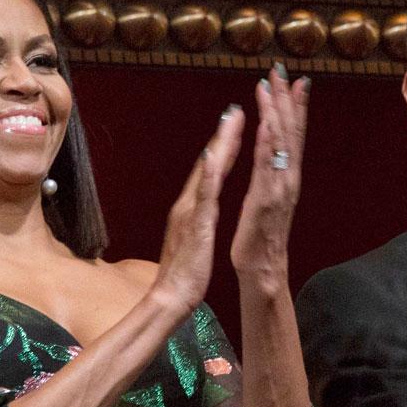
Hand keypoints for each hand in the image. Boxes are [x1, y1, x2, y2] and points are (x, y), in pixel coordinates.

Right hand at [152, 105, 243, 318]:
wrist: (169, 298)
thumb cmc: (183, 274)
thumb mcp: (194, 239)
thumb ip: (197, 219)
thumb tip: (201, 207)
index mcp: (192, 208)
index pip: (211, 171)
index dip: (224, 147)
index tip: (236, 124)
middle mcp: (189, 204)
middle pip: (208, 163)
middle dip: (223, 135)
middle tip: (236, 109)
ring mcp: (191, 212)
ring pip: (206, 172)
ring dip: (219, 144)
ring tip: (231, 119)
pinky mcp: (195, 226)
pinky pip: (203, 197)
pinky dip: (208, 175)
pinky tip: (214, 157)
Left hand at [230, 66, 309, 297]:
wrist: (262, 268)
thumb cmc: (261, 237)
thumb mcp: (268, 199)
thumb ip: (271, 174)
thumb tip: (274, 153)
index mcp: (286, 177)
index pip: (293, 135)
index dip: (294, 106)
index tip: (294, 80)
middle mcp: (288, 178)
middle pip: (290, 132)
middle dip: (287, 99)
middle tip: (282, 70)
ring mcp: (279, 188)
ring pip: (281, 144)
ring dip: (277, 112)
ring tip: (272, 85)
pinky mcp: (265, 200)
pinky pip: (268, 166)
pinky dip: (269, 142)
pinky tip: (267, 121)